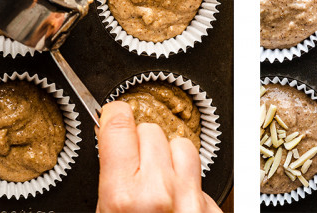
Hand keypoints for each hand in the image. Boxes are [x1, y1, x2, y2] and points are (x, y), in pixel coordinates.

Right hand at [97, 101, 220, 212]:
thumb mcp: (104, 210)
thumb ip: (110, 174)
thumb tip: (109, 136)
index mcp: (124, 195)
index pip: (119, 125)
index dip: (114, 114)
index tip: (113, 114)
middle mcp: (160, 193)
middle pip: (151, 131)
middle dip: (143, 144)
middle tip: (137, 170)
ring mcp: (191, 200)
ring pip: (183, 146)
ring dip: (172, 158)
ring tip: (161, 183)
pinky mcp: (212, 208)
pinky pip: (201, 176)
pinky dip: (190, 184)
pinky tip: (179, 201)